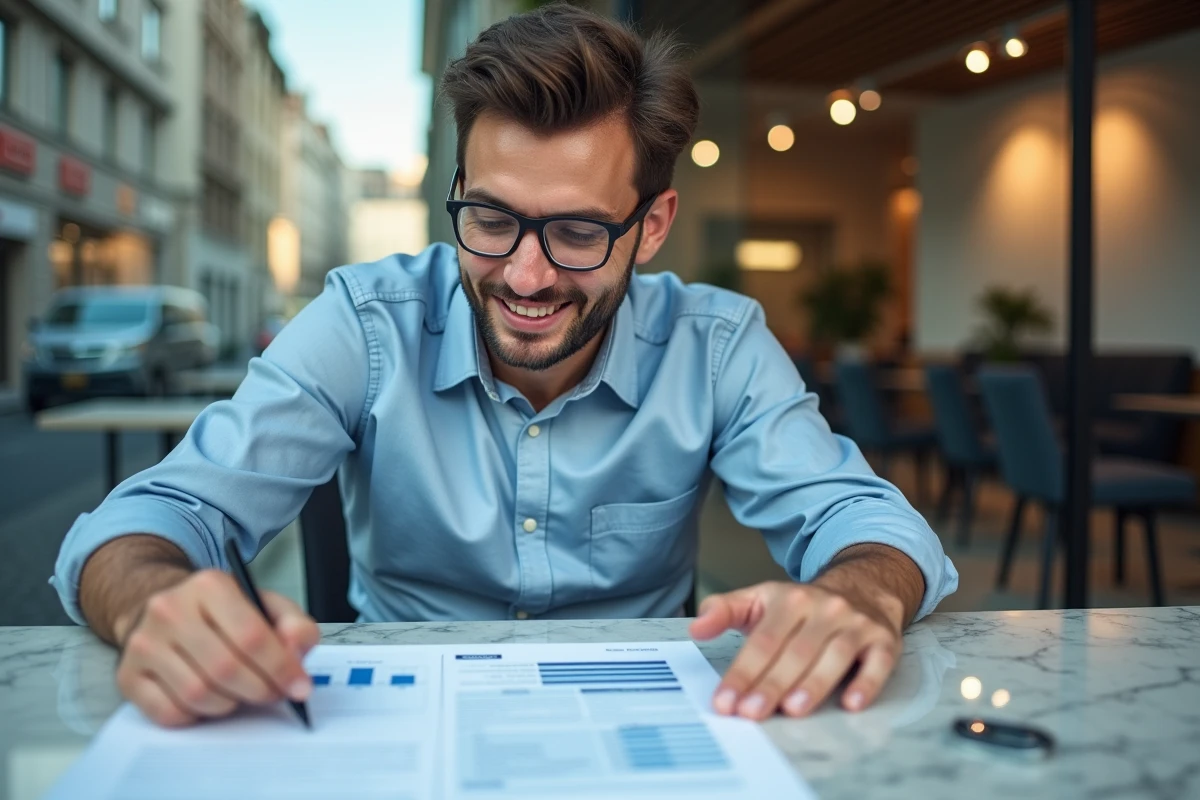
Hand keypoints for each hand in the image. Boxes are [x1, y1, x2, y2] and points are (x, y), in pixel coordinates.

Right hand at [115, 569, 320, 726]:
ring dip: (229, 704)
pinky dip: (197, 715)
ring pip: (198, 694)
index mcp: (210, 585)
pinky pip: (169, 713)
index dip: (281, 668)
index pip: (252, 636)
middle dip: (260, 690)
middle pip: (225, 668)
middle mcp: (169, 609)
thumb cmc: (221, 613)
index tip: (299, 688)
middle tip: (274, 695)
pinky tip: (208, 699)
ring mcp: (143, 643)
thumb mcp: (264, 605)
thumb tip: (296, 654)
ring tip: (240, 693)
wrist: (163, 609)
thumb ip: (293, 625)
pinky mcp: (127, 675)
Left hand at [689, 580, 904, 719]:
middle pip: (795, 651)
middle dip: (772, 684)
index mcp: (790, 600)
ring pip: (834, 656)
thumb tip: (696, 627)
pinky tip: (852, 703)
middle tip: (751, 713)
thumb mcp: (761, 599)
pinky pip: (878, 663)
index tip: (726, 701)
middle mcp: (824, 609)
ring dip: (813, 684)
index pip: (763, 640)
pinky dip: (867, 683)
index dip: (743, 672)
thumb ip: (725, 610)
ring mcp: (856, 624)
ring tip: (792, 710)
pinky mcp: (884, 641)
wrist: (863, 586)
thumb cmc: (802, 606)